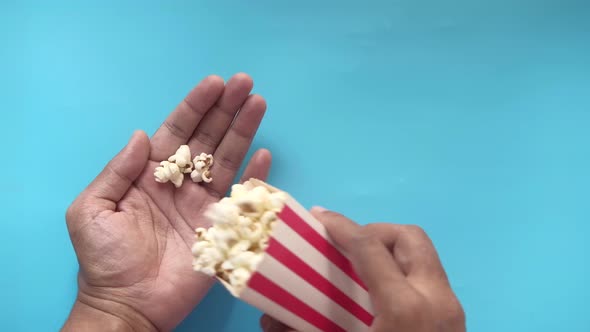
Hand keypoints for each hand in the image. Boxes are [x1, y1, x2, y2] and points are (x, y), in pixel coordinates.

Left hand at [63, 73, 270, 330]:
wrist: (127, 303)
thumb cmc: (105, 258)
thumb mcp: (93, 209)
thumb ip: (117, 171)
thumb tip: (142, 136)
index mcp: (150, 173)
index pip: (177, 131)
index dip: (195, 106)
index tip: (214, 83)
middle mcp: (181, 182)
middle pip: (209, 138)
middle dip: (226, 109)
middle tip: (244, 82)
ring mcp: (203, 203)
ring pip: (228, 159)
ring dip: (244, 130)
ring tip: (258, 103)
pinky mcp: (221, 226)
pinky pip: (241, 196)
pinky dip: (255, 175)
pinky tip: (264, 153)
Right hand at [260, 208, 464, 331]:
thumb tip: (270, 320)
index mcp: (404, 307)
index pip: (370, 247)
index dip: (341, 226)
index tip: (319, 217)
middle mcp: (434, 298)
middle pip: (409, 237)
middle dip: (374, 232)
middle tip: (347, 247)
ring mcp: (451, 308)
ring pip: (423, 256)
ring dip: (391, 251)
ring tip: (362, 269)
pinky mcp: (455, 319)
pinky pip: (428, 278)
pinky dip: (403, 273)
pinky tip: (382, 296)